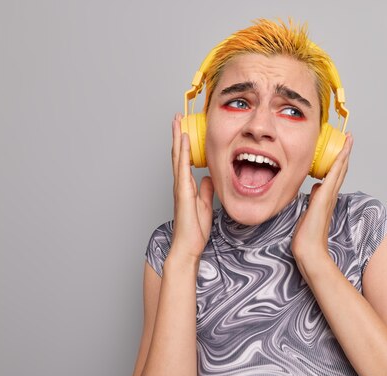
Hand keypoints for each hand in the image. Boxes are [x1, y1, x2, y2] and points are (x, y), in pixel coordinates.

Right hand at [169, 113, 213, 261]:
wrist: (188, 245)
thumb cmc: (194, 230)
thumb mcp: (205, 206)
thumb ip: (206, 191)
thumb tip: (209, 178)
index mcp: (186, 186)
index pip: (184, 160)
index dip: (184, 144)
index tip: (185, 129)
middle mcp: (181, 184)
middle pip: (178, 154)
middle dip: (178, 135)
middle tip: (177, 117)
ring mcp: (180, 186)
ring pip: (178, 156)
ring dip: (178, 138)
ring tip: (177, 121)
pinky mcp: (183, 191)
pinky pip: (183, 167)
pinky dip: (183, 152)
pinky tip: (184, 140)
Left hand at [291, 133, 353, 271]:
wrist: (310, 253)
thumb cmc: (307, 238)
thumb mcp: (307, 214)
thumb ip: (313, 200)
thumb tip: (315, 187)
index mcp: (325, 200)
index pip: (334, 177)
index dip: (339, 162)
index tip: (342, 149)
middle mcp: (330, 197)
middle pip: (340, 170)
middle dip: (345, 153)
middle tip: (349, 138)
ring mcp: (328, 197)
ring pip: (339, 170)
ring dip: (345, 154)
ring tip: (349, 139)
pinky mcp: (324, 198)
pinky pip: (334, 176)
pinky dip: (339, 163)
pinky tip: (342, 152)